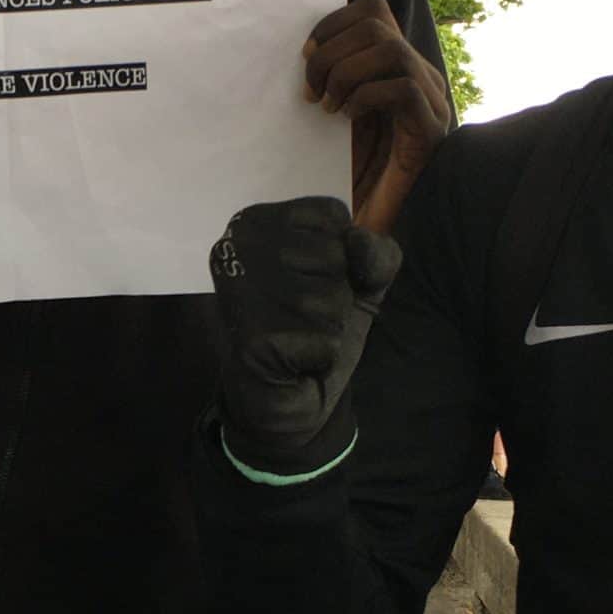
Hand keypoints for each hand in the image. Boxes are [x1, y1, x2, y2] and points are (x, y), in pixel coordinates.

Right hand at [209, 197, 401, 469]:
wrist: (283, 397)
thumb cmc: (314, 330)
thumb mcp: (358, 280)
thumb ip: (375, 252)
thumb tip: (358, 244)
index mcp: (256, 220)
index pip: (333, 216)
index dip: (340, 257)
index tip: (308, 280)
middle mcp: (237, 245)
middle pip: (333, 256)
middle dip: (334, 294)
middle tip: (300, 316)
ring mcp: (238, 290)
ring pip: (331, 299)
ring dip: (328, 329)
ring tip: (297, 338)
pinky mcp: (251, 338)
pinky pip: (324, 340)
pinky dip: (320, 357)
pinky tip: (292, 361)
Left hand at [303, 0, 451, 236]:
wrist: (381, 223)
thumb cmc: (355, 171)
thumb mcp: (336, 114)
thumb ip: (328, 79)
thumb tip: (298, 51)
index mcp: (396, 65)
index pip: (371, 9)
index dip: (332, 22)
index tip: (304, 55)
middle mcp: (419, 75)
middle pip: (376, 22)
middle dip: (331, 51)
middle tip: (310, 91)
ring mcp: (430, 100)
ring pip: (391, 49)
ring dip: (346, 72)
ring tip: (328, 105)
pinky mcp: (431, 129)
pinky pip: (403, 88)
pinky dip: (366, 97)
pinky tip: (347, 119)